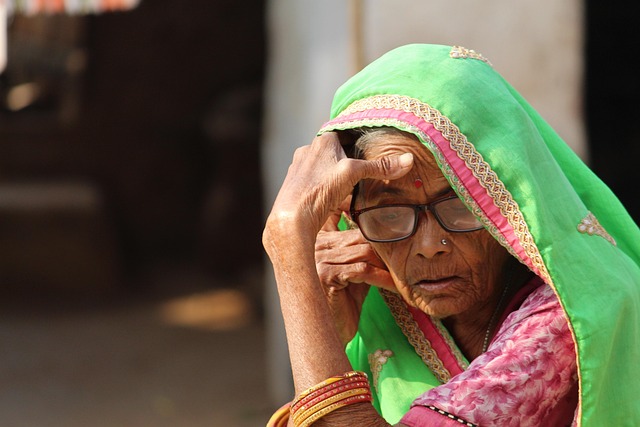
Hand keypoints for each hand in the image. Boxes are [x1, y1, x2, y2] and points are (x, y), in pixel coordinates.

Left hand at [263, 132, 413, 251]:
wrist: (292, 218)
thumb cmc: (320, 189)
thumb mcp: (354, 174)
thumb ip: (380, 167)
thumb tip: (408, 160)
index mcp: (322, 140)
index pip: (344, 130)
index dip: (358, 137)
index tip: (370, 143)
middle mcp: (308, 149)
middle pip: (334, 148)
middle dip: (348, 156)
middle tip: (363, 166)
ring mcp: (299, 167)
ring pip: (323, 164)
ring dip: (336, 170)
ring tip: (349, 182)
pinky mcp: (296, 184)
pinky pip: (315, 178)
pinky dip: (325, 183)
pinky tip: (332, 195)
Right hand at [316, 228, 395, 344]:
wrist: (331, 332)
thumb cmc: (345, 303)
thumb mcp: (356, 271)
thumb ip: (366, 253)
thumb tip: (394, 239)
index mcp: (322, 238)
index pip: (357, 226)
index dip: (381, 236)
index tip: (400, 246)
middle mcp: (317, 244)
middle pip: (363, 237)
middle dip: (387, 252)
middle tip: (407, 263)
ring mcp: (319, 258)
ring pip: (365, 252)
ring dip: (388, 266)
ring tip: (404, 276)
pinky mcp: (326, 275)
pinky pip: (363, 270)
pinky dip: (383, 278)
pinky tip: (395, 287)